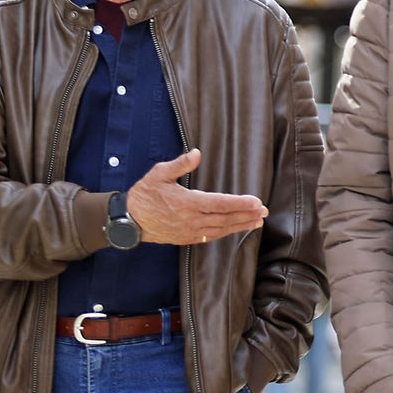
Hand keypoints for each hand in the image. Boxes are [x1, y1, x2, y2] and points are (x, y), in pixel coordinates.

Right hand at [126, 149, 266, 244]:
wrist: (128, 221)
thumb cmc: (144, 194)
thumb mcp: (159, 173)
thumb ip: (180, 164)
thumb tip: (197, 153)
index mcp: (186, 203)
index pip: (220, 204)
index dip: (240, 204)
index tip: (257, 202)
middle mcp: (190, 220)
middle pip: (225, 219)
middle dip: (247, 215)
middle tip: (265, 212)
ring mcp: (189, 232)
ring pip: (220, 230)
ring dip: (240, 226)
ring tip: (257, 221)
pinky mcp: (186, 239)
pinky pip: (211, 237)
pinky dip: (226, 233)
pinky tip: (236, 229)